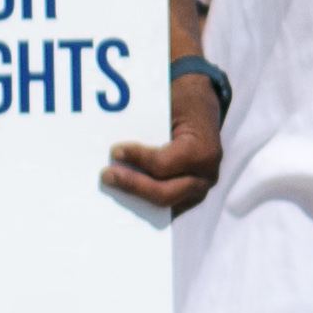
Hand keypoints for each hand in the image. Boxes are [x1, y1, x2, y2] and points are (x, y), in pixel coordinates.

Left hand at [102, 75, 222, 218]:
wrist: (202, 108)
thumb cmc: (182, 104)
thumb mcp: (168, 104)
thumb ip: (147, 127)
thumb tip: (116, 150)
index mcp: (204, 151)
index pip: (163, 165)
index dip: (136, 159)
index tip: (115, 151)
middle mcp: (206, 176)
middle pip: (164, 193)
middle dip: (133, 186)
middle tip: (107, 176)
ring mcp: (200, 191)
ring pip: (164, 206)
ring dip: (135, 197)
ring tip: (113, 186)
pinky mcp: (190, 198)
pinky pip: (166, 208)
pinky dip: (144, 203)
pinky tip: (123, 195)